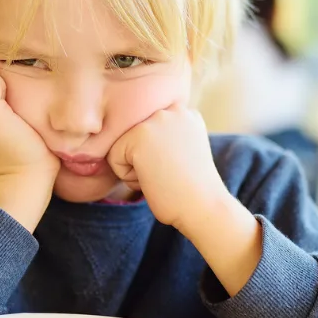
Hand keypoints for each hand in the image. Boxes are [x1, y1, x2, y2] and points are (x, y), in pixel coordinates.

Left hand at [106, 107, 228, 229]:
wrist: (204, 207)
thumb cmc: (192, 190)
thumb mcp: (184, 151)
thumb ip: (164, 137)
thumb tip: (134, 137)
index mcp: (184, 112)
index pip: (146, 132)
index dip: (155, 157)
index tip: (179, 167)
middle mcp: (171, 109)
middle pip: (132, 136)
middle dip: (144, 160)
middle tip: (171, 172)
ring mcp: (156, 119)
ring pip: (121, 146)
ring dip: (136, 168)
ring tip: (163, 175)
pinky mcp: (140, 135)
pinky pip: (113, 158)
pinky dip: (128, 177)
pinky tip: (154, 179)